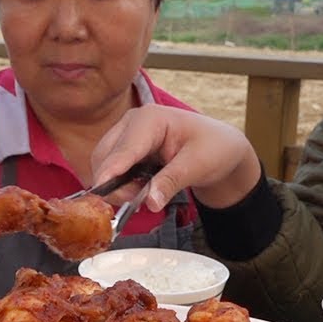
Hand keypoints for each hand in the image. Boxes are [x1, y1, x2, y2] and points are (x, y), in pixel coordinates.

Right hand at [91, 105, 261, 209]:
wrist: (221, 148)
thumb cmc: (214, 148)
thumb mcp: (197, 166)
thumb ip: (170, 182)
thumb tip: (149, 202)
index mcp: (150, 118)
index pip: (123, 149)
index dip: (110, 173)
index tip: (101, 195)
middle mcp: (132, 123)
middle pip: (104, 157)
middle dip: (113, 184)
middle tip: (136, 203)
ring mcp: (126, 136)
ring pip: (104, 165)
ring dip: (116, 187)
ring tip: (142, 197)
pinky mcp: (126, 150)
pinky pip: (111, 171)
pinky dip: (120, 186)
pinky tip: (139, 192)